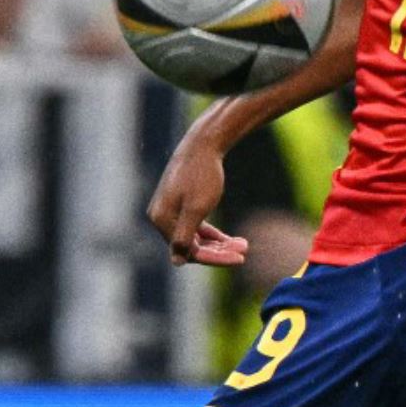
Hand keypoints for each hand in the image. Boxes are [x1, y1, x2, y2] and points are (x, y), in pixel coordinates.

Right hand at [147, 137, 247, 266]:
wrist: (203, 144)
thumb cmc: (201, 175)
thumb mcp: (196, 209)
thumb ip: (185, 237)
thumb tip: (176, 262)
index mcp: (161, 219)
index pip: (188, 250)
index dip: (215, 258)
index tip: (240, 258)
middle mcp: (161, 217)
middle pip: (192, 244)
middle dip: (220, 250)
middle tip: (245, 249)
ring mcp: (169, 210)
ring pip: (195, 237)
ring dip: (219, 243)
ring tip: (243, 244)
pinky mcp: (179, 204)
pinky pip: (195, 226)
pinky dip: (212, 233)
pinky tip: (230, 238)